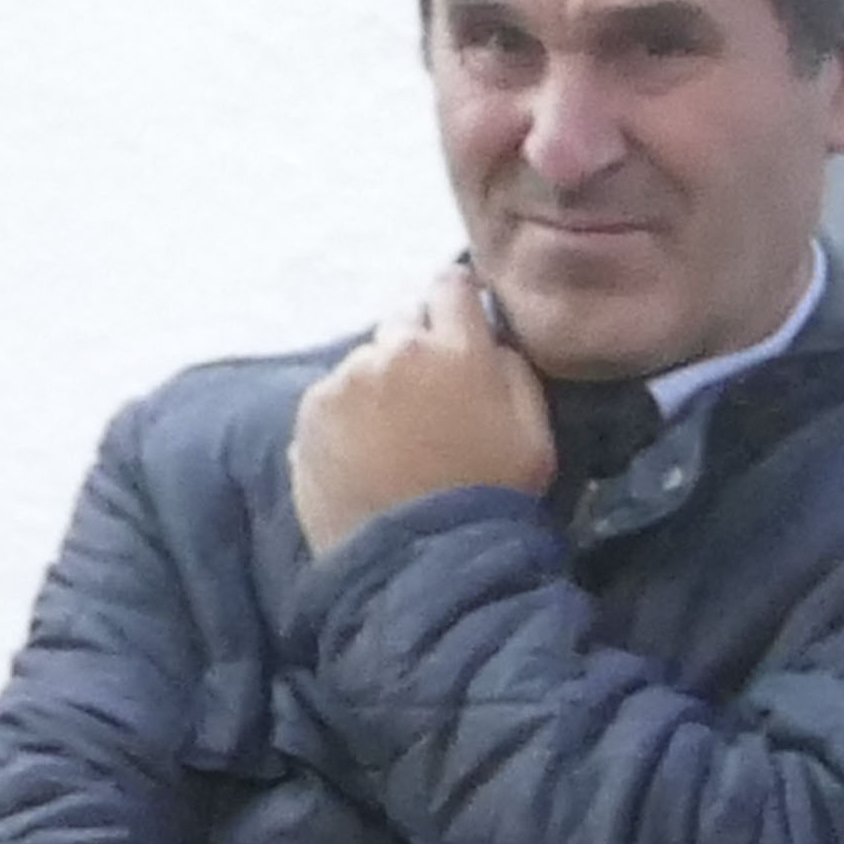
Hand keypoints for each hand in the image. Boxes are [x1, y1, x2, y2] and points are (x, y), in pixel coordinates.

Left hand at [289, 268, 553, 553]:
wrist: (421, 557)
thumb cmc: (491, 494)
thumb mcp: (534, 430)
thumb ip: (511, 368)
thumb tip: (488, 336)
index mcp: (457, 348)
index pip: (449, 286)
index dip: (454, 300)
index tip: (456, 322)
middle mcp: (394, 351)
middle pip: (401, 320)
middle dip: (414, 344)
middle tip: (426, 391)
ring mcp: (345, 380)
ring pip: (363, 360)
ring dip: (377, 380)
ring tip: (390, 432)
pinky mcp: (309, 411)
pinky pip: (331, 394)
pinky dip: (344, 411)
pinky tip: (360, 449)